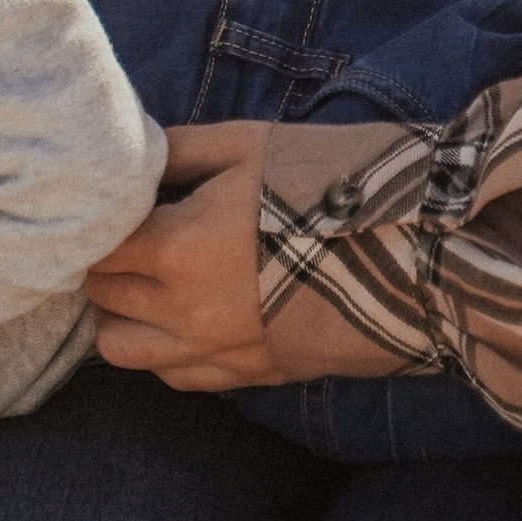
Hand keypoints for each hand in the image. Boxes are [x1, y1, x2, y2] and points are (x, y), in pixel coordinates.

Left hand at [85, 124, 403, 389]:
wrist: (426, 253)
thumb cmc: (339, 183)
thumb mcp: (250, 143)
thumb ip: (176, 150)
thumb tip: (130, 152)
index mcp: (179, 249)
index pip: (95, 246)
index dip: (96, 220)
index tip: (111, 201)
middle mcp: (187, 313)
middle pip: (101, 297)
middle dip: (105, 263)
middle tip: (130, 232)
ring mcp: (220, 353)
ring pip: (124, 352)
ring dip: (123, 315)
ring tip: (150, 279)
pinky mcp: (253, 375)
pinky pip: (177, 377)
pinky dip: (165, 349)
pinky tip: (186, 314)